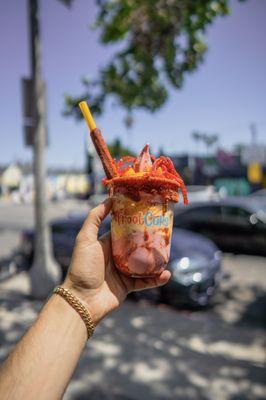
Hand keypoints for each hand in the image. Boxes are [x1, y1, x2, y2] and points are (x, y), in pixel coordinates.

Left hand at [63, 199, 170, 324]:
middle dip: (150, 240)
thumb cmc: (82, 267)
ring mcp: (123, 272)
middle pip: (137, 246)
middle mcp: (116, 256)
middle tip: (164, 233)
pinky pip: (146, 281)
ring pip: (144, 263)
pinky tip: (166, 274)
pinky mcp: (128, 286)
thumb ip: (95, 218)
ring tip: (167, 254)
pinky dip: (156, 279)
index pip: (124, 230)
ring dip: (156, 260)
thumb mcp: (85, 239)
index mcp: (106, 244)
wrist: (82, 300)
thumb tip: (109, 200)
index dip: (135, 223)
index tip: (148, 214)